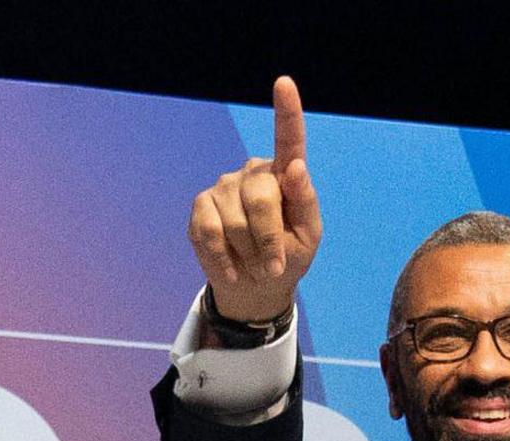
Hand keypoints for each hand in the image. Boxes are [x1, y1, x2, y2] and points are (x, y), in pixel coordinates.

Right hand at [188, 77, 320, 328]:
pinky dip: (223, 257)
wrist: (256, 287)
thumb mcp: (308, 234)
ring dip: (249, 253)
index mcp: (284, 174)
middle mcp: (252, 172)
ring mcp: (223, 186)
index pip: (288, 139)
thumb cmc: (288, 255)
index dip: (287, 111)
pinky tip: (233, 268)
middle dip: (269, 240)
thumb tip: (295, 168)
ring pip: (235, 221)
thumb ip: (305, 202)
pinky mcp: (201, 206)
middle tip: (274, 266)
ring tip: (254, 265)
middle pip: (261, 198)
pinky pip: (210, 232)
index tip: (284, 84)